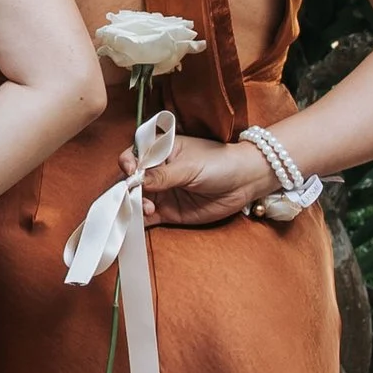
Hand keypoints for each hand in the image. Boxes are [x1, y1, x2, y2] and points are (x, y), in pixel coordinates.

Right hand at [141, 133, 274, 227]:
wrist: (245, 182)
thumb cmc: (219, 163)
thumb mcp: (189, 166)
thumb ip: (162, 176)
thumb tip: (135, 181)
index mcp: (160, 151)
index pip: (134, 155)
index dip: (128, 163)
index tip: (130, 171)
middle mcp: (156, 171)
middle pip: (131, 180)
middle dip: (127, 189)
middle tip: (134, 197)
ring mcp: (162, 193)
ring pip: (136, 200)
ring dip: (134, 206)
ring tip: (146, 209)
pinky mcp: (169, 212)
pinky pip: (148, 218)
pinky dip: (139, 222)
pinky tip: (139, 222)